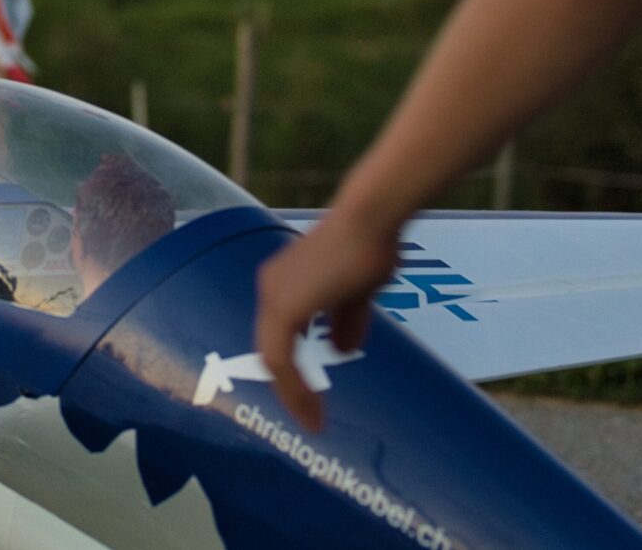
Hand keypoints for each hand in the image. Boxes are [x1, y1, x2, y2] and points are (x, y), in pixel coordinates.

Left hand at [251, 204, 401, 431]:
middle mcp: (272, 287)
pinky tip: (312, 409)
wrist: (371, 220)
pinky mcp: (285, 307)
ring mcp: (275, 295)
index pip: (278, 334)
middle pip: (270, 348)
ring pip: (272, 359)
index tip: (308, 396)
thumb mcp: (355, 293)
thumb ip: (344, 319)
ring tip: (311, 421)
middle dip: (288, 387)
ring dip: (292, 394)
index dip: (291, 367)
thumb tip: (339, 349)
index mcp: (284, 282)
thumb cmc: (368, 246)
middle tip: (308, 417)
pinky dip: (294, 388)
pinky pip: (281, 360)